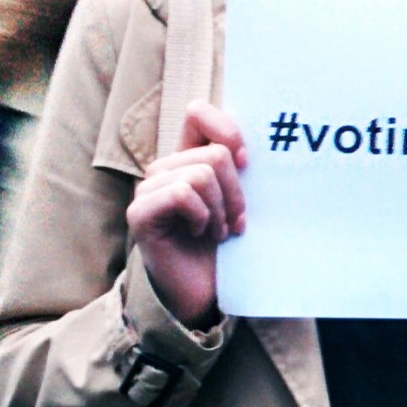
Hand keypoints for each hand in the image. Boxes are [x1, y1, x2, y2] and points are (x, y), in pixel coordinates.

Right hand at [126, 101, 246, 328]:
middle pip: (214, 154)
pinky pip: (181, 194)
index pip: (198, 113)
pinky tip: (201, 235)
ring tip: (219, 232)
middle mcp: (164, 170)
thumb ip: (241, 171)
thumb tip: (266, 143)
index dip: (228, 131)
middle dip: (237, 192)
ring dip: (220, 209)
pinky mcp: (140, 214)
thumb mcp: (239, 203)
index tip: (247, 164)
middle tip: (236, 222)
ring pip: (201, 174)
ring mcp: (148, 191)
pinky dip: (202, 216)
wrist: (204, 294)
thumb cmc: (225, 249)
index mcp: (187, 160)